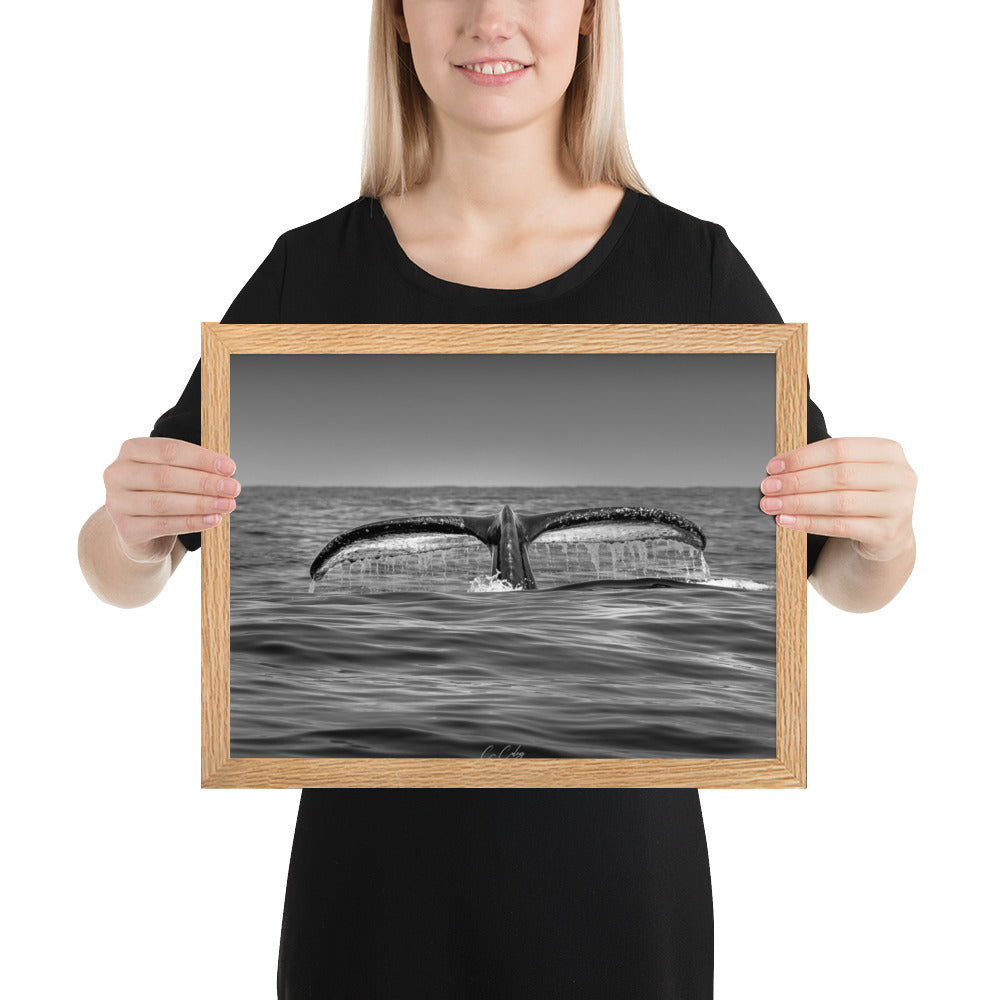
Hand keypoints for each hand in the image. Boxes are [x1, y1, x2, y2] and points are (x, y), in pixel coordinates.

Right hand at [103, 437, 240, 562]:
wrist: (141, 532)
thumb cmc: (163, 493)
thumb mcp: (174, 473)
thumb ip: (194, 468)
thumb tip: (226, 471)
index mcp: (131, 450)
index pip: (168, 450)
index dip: (201, 458)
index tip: (230, 467)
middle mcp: (117, 474)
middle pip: (166, 476)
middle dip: (204, 482)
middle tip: (233, 488)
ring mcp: (117, 503)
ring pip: (164, 502)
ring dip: (201, 503)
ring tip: (227, 504)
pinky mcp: (126, 529)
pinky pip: (164, 525)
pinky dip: (192, 523)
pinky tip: (213, 520)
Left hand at [759, 437, 916, 561]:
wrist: (888, 535)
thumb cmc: (863, 495)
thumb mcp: (853, 472)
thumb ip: (825, 464)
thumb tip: (778, 468)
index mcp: (889, 451)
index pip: (839, 448)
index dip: (802, 457)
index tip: (773, 466)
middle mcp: (900, 476)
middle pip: (839, 475)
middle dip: (796, 481)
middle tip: (768, 487)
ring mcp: (898, 506)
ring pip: (839, 502)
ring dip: (798, 503)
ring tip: (772, 505)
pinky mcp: (888, 533)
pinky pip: (841, 526)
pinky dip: (809, 523)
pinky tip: (786, 521)